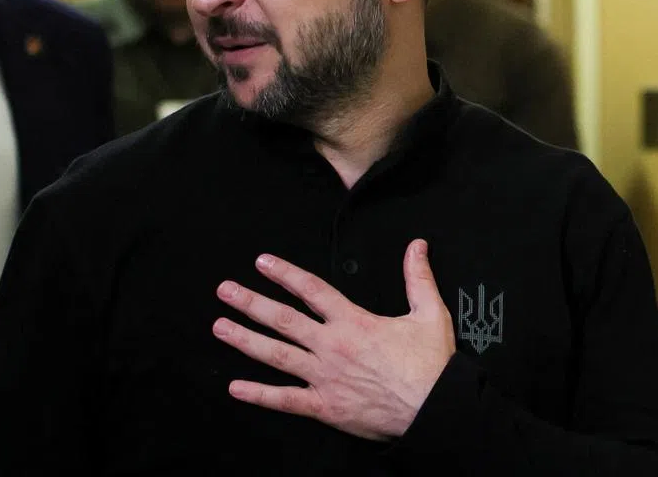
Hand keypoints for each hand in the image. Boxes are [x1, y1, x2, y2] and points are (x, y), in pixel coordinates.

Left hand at [212, 239, 454, 440]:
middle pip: (283, 319)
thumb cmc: (433, 367)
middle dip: (250, 302)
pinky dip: (259, 395)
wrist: (437, 412)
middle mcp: (332, 347)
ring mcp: (325, 377)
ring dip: (245, 340)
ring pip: (276, 355)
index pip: (311, 290)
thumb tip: (417, 246)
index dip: (285, 273)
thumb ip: (418, 278)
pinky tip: (235, 387)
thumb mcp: (430, 315)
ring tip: (220, 327)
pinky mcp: (325, 407)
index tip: (262, 262)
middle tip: (224, 290)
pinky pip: (286, 400)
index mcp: (354, 322)